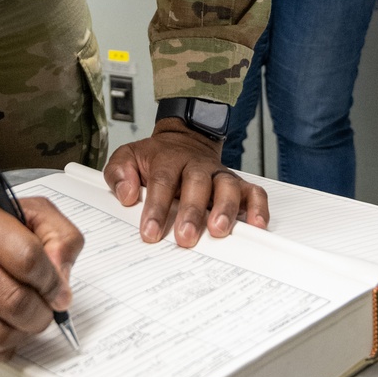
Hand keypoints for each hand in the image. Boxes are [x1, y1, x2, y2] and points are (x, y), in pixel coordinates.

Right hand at [0, 195, 83, 360]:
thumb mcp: (34, 213)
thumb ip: (61, 238)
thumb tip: (61, 285)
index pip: (28, 260)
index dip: (53, 282)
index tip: (59, 290)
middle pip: (14, 303)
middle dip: (42, 313)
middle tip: (46, 307)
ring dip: (24, 332)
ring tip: (27, 317)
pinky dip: (3, 346)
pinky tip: (7, 326)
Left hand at [104, 122, 268, 247]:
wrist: (183, 140)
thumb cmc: (155, 158)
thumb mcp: (127, 157)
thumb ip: (119, 173)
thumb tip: (127, 194)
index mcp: (168, 159)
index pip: (162, 182)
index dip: (156, 208)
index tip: (150, 232)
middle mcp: (196, 166)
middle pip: (197, 184)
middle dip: (192, 212)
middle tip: (185, 236)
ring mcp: (218, 174)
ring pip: (228, 187)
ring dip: (225, 209)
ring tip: (218, 230)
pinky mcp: (237, 184)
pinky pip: (253, 192)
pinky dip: (258, 207)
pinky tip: (256, 225)